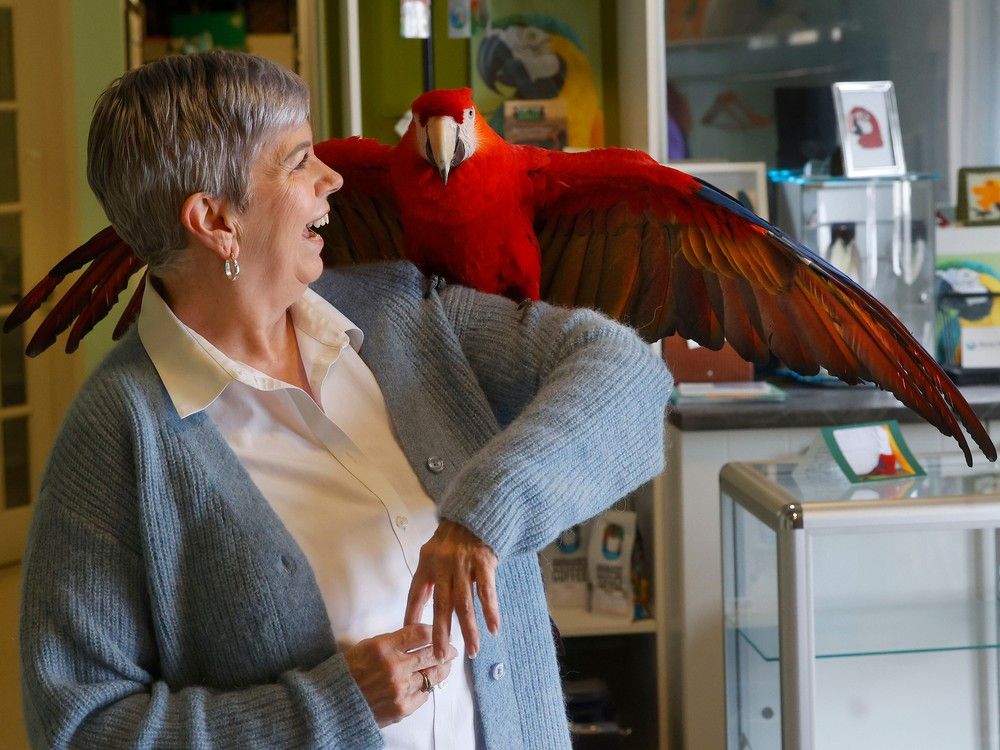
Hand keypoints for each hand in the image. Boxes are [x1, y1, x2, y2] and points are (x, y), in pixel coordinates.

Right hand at [344, 623, 456, 726]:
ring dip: (442, 669)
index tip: (439, 631)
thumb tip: (418, 637)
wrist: (332, 704)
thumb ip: (393, 641)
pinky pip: (424, 695)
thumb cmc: (349, 672)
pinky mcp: (402, 708)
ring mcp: (400, 689)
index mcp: (383, 647)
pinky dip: (427, 688)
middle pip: (432, 654)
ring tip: (446, 665)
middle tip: (453, 649)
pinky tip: (428, 683)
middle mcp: (394, 667)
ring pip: (432, 675)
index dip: (434, 631)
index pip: (420, 633)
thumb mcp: (367, 646)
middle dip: (446, 650)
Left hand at [404, 519, 499, 659]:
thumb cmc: (453, 538)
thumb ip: (428, 578)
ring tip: (472, 650)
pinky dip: (490, 610)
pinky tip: (493, 627)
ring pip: (465, 602)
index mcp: (427, 563)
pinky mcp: (484, 562)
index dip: (412, 614)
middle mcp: (443, 565)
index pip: (416, 593)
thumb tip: (419, 610)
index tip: (411, 636)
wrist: (475, 512)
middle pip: (441, 604)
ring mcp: (464, 564)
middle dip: (441, 632)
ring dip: (469, 629)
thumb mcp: (433, 552)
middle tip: (440, 656)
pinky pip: (487, 590)